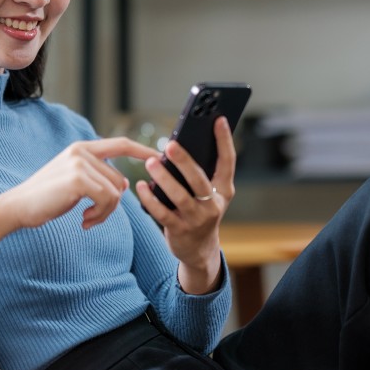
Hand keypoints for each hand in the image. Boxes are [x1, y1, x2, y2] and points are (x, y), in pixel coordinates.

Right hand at [6, 137, 160, 229]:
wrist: (18, 207)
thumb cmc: (47, 198)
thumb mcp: (75, 181)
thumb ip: (98, 177)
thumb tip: (124, 184)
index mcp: (82, 148)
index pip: (121, 144)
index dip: (142, 150)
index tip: (160, 155)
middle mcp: (81, 151)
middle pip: (119, 179)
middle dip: (112, 204)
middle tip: (94, 217)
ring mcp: (79, 163)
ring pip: (115, 192)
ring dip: (105, 213)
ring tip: (87, 219)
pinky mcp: (78, 179)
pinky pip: (107, 199)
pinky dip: (100, 216)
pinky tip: (84, 221)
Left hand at [136, 116, 235, 293]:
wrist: (199, 250)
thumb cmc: (201, 212)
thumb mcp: (210, 194)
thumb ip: (201, 173)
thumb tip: (179, 147)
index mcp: (224, 190)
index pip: (227, 161)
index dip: (224, 140)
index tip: (219, 119)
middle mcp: (214, 204)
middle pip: (200, 179)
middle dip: (185, 161)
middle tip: (170, 145)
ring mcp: (197, 219)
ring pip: (180, 196)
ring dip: (164, 178)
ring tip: (150, 163)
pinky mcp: (180, 230)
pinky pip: (162, 213)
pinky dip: (150, 199)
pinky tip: (141, 186)